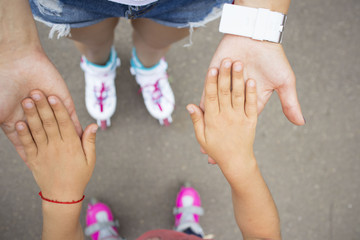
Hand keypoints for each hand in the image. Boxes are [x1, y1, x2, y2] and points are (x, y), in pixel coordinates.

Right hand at [0, 48, 81, 163]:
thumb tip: (8, 137)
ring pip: (60, 130)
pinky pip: (73, 118)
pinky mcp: (64, 101)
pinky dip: (77, 129)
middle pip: (46, 138)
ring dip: (65, 142)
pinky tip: (81, 141)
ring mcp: (51, 109)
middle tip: (59, 167)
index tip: (37, 169)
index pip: (27, 143)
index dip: (31, 155)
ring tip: (72, 157)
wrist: (17, 61)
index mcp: (19, 120)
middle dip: (52, 152)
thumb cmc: (2, 86)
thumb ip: (7, 130)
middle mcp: (37, 117)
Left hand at [15, 90, 96, 201]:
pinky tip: (19, 123)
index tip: (54, 96)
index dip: (59, 109)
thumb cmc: (79, 176)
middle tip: (36, 91)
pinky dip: (23, 134)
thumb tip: (93, 125)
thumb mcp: (90, 159)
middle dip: (42, 106)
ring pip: (37, 131)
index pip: (65, 123)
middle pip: (49, 123)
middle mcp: (57, 147)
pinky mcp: (33, 160)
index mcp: (71, 145)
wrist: (62, 195)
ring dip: (31, 116)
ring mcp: (44, 153)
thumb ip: (89, 140)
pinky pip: (27, 145)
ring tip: (26, 101)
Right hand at [188, 59, 256, 176]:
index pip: (211, 96)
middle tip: (226, 59)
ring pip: (238, 95)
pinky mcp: (251, 121)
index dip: (211, 82)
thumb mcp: (202, 137)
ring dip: (238, 79)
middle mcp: (226, 117)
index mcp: (213, 119)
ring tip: (238, 64)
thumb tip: (190, 104)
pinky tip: (251, 81)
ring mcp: (240, 118)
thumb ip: (197, 120)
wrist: (236, 162)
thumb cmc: (217, 150)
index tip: (211, 68)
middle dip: (225, 75)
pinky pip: (251, 105)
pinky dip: (251, 93)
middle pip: (224, 92)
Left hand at [199, 35, 303, 163]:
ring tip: (202, 144)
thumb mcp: (284, 83)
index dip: (239, 137)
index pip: (244, 122)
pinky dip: (200, 106)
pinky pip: (206, 94)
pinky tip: (195, 121)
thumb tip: (301, 123)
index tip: (236, 154)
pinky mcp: (214, 78)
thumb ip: (289, 103)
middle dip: (221, 137)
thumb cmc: (272, 59)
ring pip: (215, 110)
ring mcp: (225, 88)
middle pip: (227, 120)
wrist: (256, 36)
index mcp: (252, 99)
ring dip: (208, 125)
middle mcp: (236, 96)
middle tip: (213, 157)